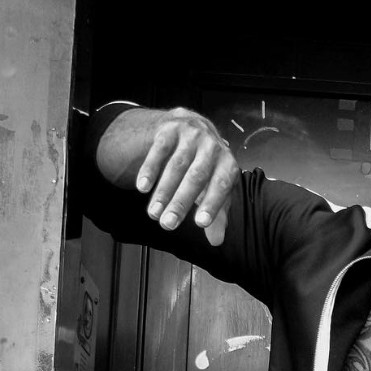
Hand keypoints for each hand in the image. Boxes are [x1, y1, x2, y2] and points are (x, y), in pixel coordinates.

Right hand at [134, 108, 237, 245]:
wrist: (192, 128)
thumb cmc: (207, 168)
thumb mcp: (215, 190)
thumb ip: (218, 215)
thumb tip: (217, 241)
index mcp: (228, 164)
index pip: (221, 186)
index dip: (212, 205)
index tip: (200, 224)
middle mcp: (212, 146)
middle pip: (196, 177)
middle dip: (181, 203)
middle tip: (168, 225)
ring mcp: (191, 134)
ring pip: (176, 165)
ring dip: (163, 191)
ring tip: (153, 214)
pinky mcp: (170, 128)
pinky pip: (159, 150)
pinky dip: (150, 169)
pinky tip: (143, 187)